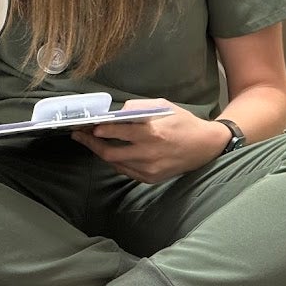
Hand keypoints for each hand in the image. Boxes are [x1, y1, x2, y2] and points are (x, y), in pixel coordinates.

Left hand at [70, 98, 229, 182]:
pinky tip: (107, 151)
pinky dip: (115, 161)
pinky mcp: (150, 178)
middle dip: (91, 144)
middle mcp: (149, 153)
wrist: (205, 147)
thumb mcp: (163, 106)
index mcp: (153, 133)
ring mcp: (149, 169)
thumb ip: (138, 107)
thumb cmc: (183, 123)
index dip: (102, 130)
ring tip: (89, 142)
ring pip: (115, 163)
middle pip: (111, 152)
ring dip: (100, 152)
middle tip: (79, 135)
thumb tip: (116, 112)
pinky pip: (125, 170)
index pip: (121, 132)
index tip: (89, 127)